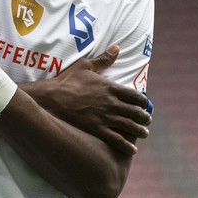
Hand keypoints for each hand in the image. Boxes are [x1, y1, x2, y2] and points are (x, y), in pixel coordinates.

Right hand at [27, 45, 150, 154]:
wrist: (50, 98)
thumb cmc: (66, 81)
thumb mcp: (85, 66)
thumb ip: (103, 59)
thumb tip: (117, 47)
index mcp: (110, 87)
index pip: (136, 96)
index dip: (143, 102)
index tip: (145, 105)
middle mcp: (111, 103)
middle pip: (136, 113)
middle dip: (145, 118)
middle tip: (147, 121)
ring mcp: (105, 117)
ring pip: (130, 127)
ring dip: (140, 131)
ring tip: (144, 134)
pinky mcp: (97, 129)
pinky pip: (117, 140)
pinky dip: (127, 146)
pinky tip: (132, 149)